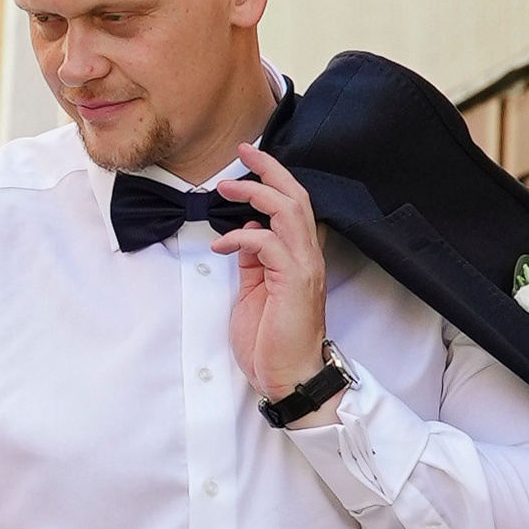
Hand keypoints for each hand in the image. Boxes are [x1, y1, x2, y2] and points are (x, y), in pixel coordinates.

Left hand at [212, 142, 331, 406]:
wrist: (289, 376)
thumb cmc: (272, 339)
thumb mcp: (256, 290)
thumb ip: (255, 260)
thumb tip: (248, 230)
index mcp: (299, 256)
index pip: (294, 204)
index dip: (274, 178)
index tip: (249, 160)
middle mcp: (307, 256)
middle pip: (296, 197)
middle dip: (269, 170)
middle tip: (244, 152)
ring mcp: (303, 267)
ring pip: (289, 211)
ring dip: (256, 193)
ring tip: (226, 188)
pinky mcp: (293, 282)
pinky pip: (268, 243)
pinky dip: (242, 236)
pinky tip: (222, 244)